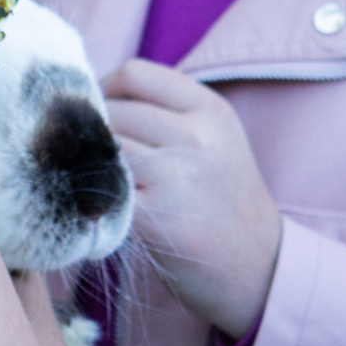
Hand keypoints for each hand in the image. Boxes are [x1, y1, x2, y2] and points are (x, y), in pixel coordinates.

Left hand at [101, 61, 281, 334]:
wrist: (260, 270)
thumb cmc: (223, 205)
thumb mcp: (214, 142)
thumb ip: (165, 115)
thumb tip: (90, 99)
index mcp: (210, 110)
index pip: (134, 74)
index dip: (102, 89)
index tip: (96, 115)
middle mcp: (197, 136)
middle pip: (112, 112)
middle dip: (90, 134)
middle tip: (86, 158)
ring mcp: (177, 175)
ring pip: (101, 150)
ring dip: (85, 167)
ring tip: (91, 184)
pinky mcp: (157, 217)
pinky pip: (101, 191)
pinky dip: (89, 199)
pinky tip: (96, 210)